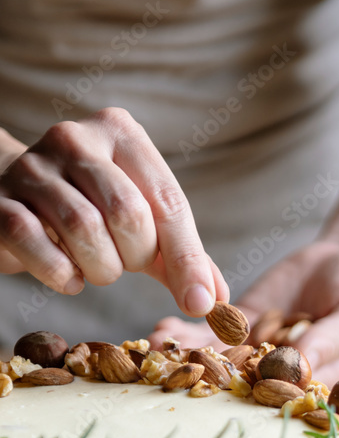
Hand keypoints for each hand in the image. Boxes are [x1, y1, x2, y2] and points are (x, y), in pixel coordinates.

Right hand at [0, 108, 227, 314]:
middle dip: (135, 257)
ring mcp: (32, 166)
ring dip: (100, 268)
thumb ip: (181, 257)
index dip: (188, 259)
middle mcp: (75, 138)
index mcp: (122, 134)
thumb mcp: (142, 227)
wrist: (9, 198)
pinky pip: (37, 244)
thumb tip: (218, 301)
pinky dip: (62, 275)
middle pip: (128, 214)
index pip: (167, 201)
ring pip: (84, 230)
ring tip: (96, 267)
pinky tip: (69, 277)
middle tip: (123, 263)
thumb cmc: (91, 213)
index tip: (202, 303)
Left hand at [151, 241, 338, 383]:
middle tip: (169, 380)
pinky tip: (163, 328)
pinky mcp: (243, 323)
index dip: (251, 401)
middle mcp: (281, 373)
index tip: (219, 398)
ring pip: (220, 358)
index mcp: (314, 383)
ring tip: (153, 351)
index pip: (282, 398)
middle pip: (242, 385)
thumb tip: (296, 366)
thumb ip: (328, 341)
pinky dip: (189, 331)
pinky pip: (214, 330)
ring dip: (187, 357)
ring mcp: (259, 348)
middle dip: (206, 382)